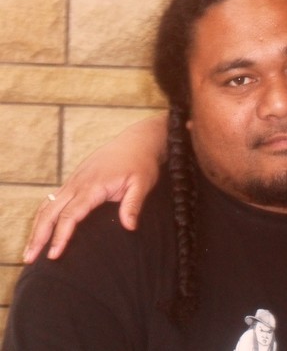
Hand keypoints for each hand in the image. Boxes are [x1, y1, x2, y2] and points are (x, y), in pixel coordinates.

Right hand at [23, 114, 166, 262]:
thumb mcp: (142, 184)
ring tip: (30, 251)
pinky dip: (43, 215)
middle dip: (38, 236)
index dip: (61, 235)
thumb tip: (129, 227)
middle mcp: (78, 183)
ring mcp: (74, 180)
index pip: (71, 214)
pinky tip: (40, 230)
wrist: (138, 141)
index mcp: (93, 185)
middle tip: (29, 259)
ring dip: (36, 227)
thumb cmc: (141, 163)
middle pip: (50, 212)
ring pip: (47, 205)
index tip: (54, 255)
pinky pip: (53, 199)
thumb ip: (133, 205)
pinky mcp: (76, 180)